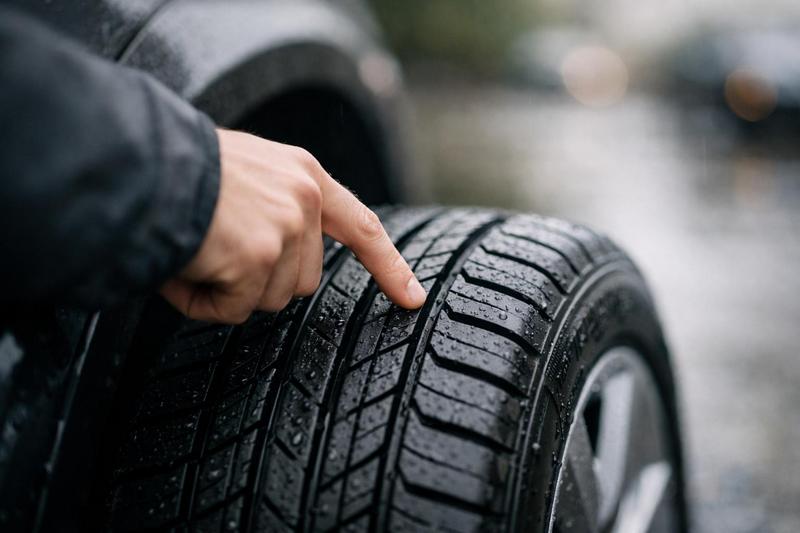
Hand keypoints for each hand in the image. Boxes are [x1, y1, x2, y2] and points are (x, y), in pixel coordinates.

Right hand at [160, 129, 426, 323]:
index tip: (412, 297)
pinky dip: (205, 302)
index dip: (388, 265)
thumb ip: (280, 207)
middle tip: (216, 251)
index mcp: (304, 175)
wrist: (138, 160)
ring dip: (231, 290)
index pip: (361, 225)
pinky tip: (185, 268)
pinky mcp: (257, 257)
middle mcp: (304, 199)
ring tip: (197, 253)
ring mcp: (284, 228)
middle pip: (302, 280)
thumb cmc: (180, 169)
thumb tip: (285, 263)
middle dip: (260, 280)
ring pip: (269, 298)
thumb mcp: (248, 172)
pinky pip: (234, 309)